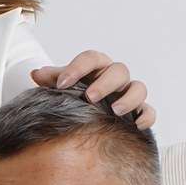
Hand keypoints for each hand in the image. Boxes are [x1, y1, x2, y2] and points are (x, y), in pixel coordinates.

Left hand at [33, 51, 154, 128]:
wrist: (91, 113)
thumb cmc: (78, 95)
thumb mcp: (64, 86)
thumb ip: (53, 78)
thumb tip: (36, 74)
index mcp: (97, 67)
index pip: (91, 59)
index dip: (77, 68)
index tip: (62, 83)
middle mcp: (115, 78)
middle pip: (119, 70)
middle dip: (105, 83)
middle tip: (90, 97)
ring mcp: (129, 93)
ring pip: (139, 88)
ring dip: (129, 99)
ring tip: (115, 111)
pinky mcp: (140, 111)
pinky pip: (149, 111)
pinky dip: (145, 117)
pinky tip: (135, 125)